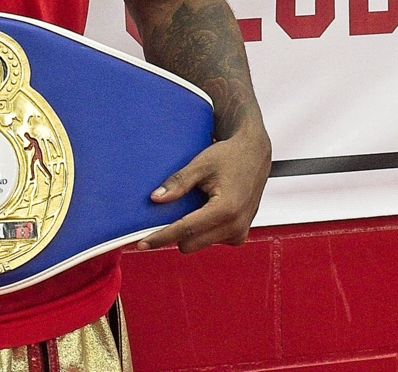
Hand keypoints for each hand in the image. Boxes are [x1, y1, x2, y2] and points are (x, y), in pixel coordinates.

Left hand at [136, 121, 270, 253]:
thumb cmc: (232, 155)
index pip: (185, 231)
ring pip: (200, 244)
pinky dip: (204, 230)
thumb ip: (178, 183)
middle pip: (189, 244)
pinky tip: (209, 209)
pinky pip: (212, 240)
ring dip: (192, 230)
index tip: (142, 243)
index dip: (160, 237)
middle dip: (177, 232)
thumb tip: (156, 199)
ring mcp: (239, 233)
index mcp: (226, 209)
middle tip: (172, 211)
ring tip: (198, 203)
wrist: (255, 153)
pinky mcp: (239, 235)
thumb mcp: (201, 164)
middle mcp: (235, 226)